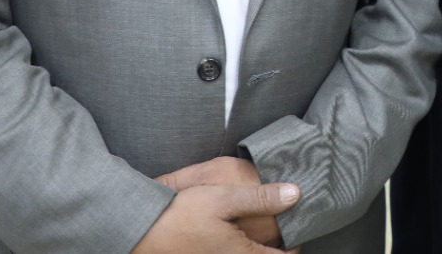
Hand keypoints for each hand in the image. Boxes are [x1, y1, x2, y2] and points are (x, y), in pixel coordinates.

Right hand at [153, 158, 285, 248]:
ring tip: (266, 229)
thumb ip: (261, 198)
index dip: (296, 246)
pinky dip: (243, 248)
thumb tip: (295, 194)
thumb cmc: (181, 215)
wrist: (141, 232)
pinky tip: (238, 233)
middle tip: (287, 226)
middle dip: (279, 246)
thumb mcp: (224, 198)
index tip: (300, 229)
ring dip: (260, 246)